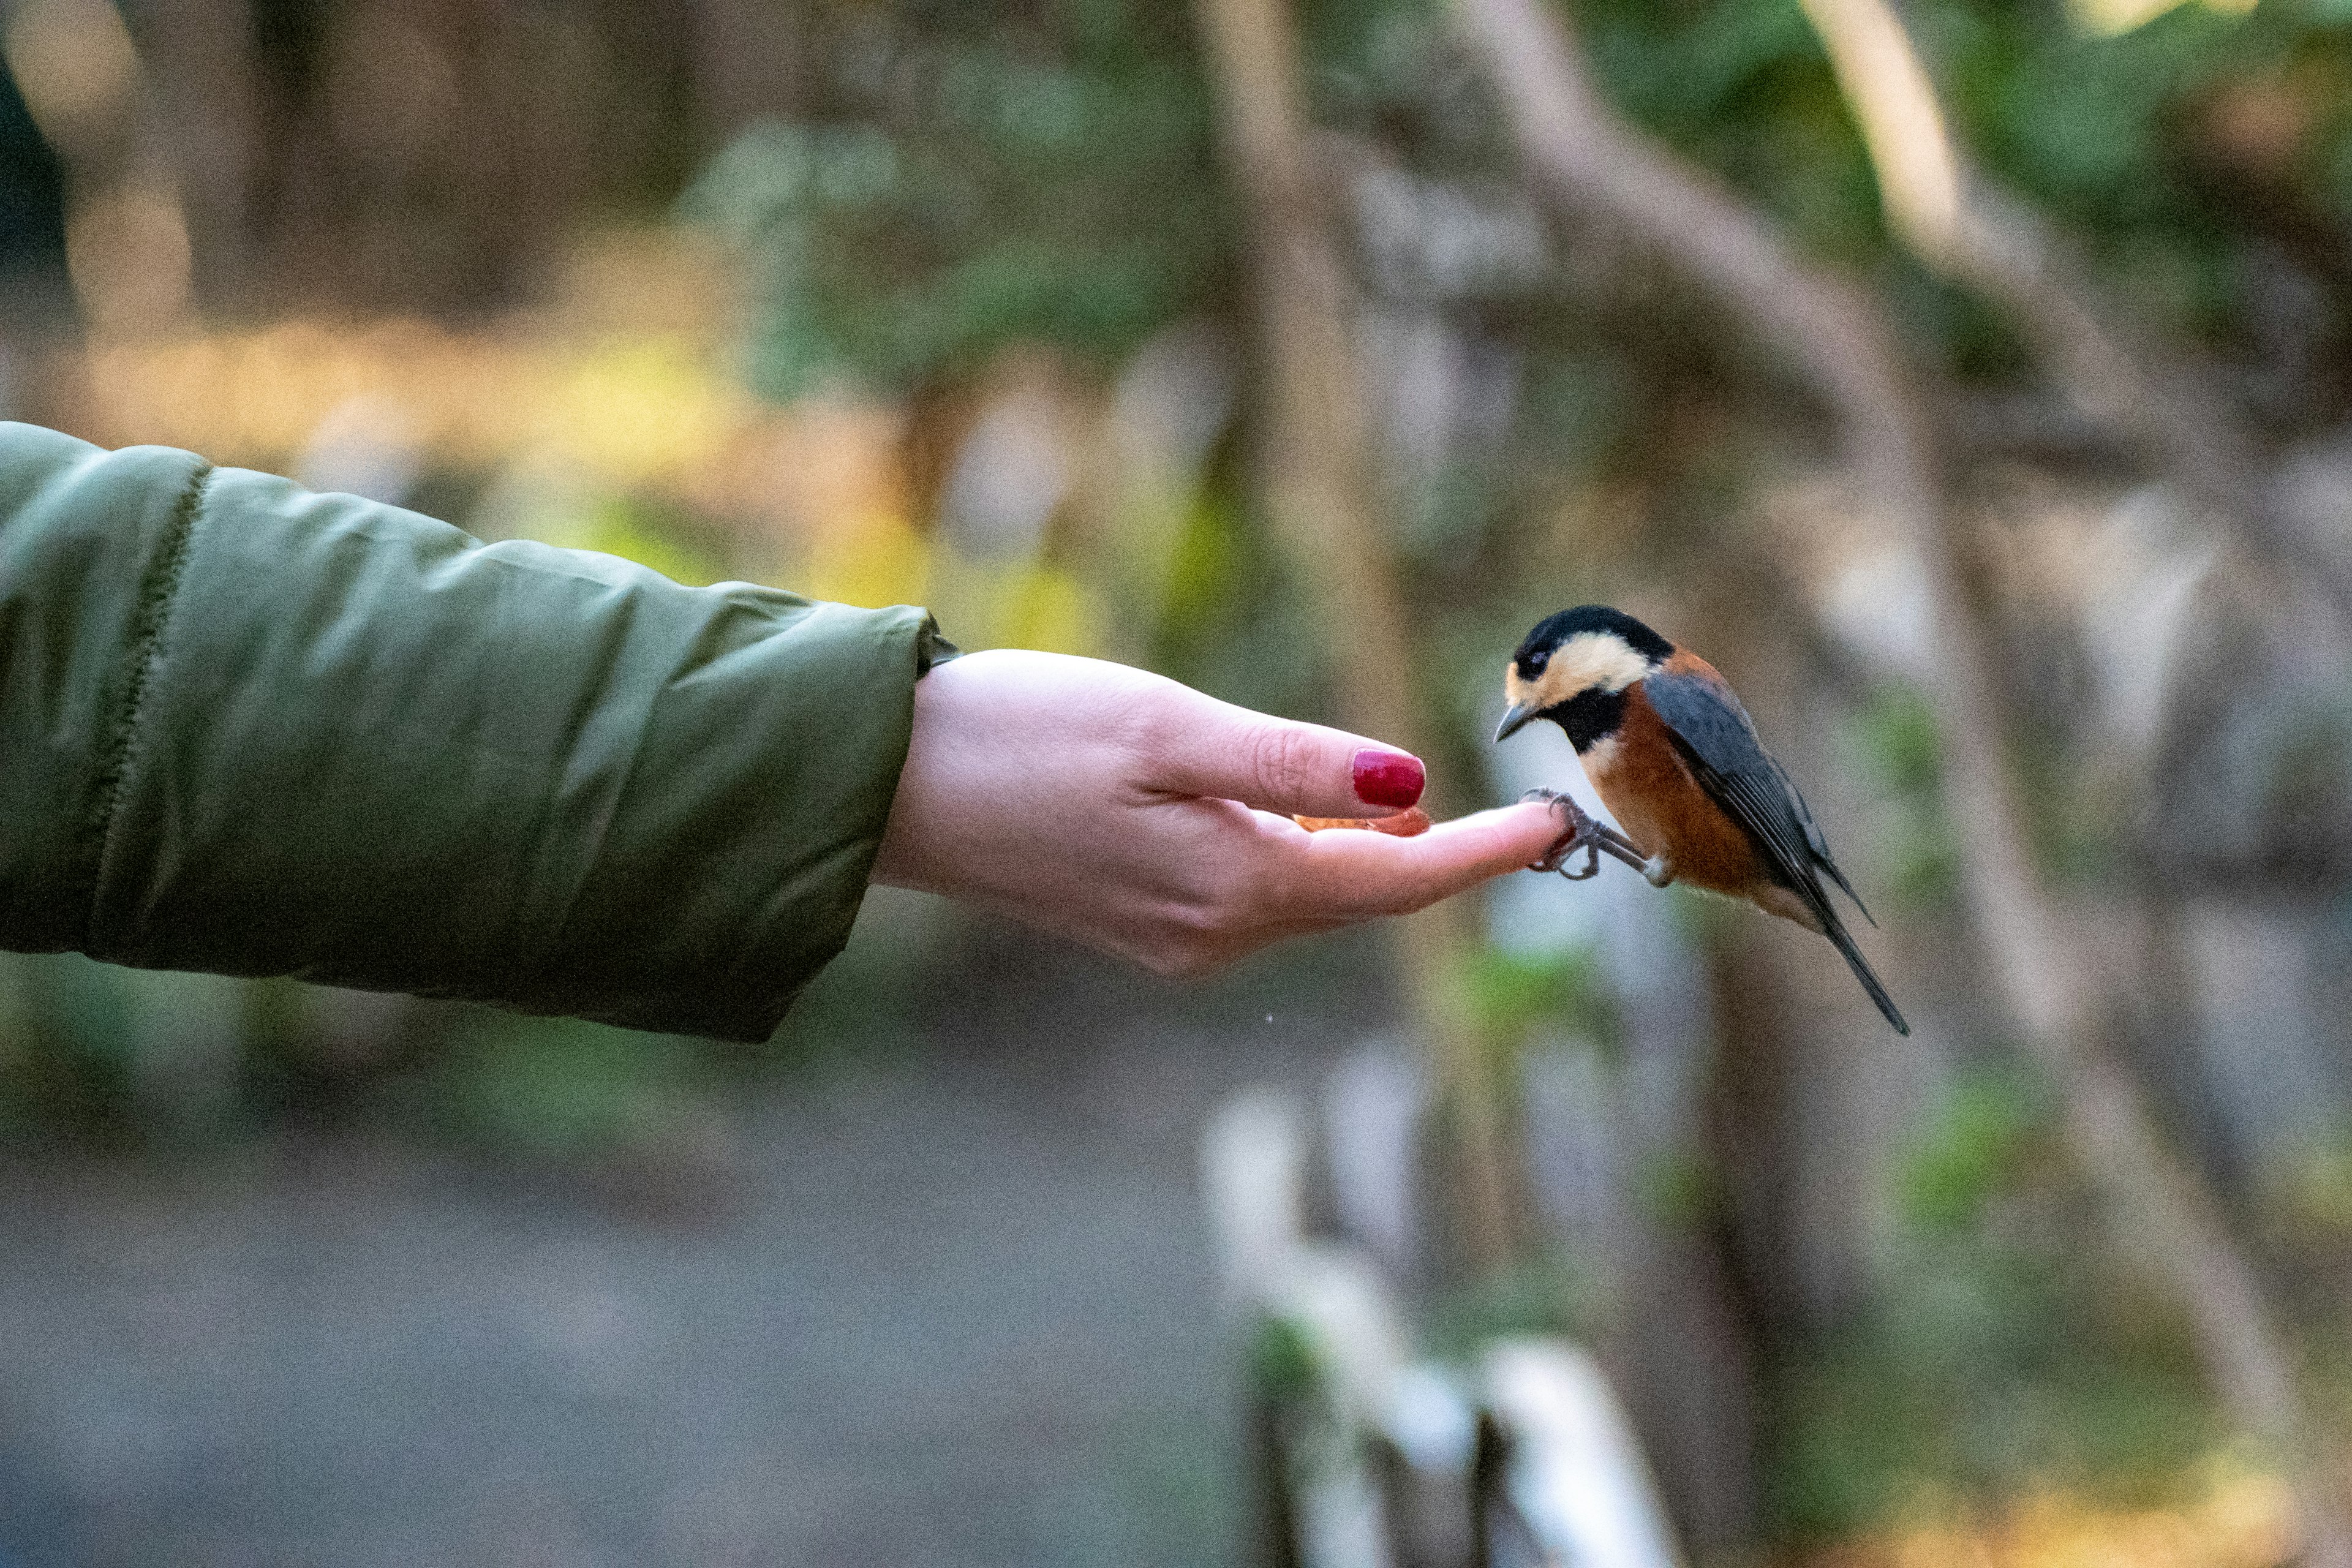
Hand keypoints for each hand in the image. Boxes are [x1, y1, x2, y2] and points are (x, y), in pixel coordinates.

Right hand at [872, 650, 1561, 974]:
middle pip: (1363, 900)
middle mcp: (1215, 933)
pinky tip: (1311, 822)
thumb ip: (1294, 764)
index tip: (1559, 827)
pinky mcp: (1138, 922)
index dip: (1485, 855)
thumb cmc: (1023, 739)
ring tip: (1442, 818)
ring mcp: (1175, 938)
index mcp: (1236, 887)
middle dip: (1447, 864)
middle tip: (1532, 823)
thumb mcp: (1169, 732)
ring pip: (1311, 899)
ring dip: (1375, 862)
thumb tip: (1411, 787)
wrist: (894, 786)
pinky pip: (1256, 897)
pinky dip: (1306, 861)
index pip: (1397, 880)